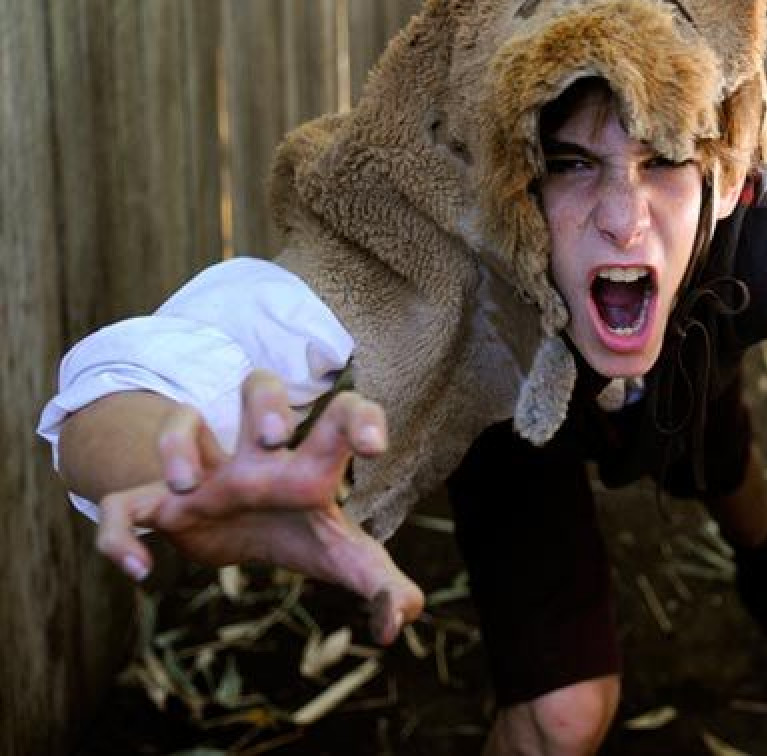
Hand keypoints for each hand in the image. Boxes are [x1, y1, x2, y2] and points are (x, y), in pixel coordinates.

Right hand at [94, 370, 423, 644]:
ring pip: (184, 422)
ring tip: (187, 486)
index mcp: (308, 464)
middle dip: (265, 402)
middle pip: (259, 391)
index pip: (341, 416)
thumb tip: (405, 617)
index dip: (361, 420)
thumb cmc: (299, 530)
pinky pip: (122, 507)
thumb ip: (381, 583)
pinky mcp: (157, 506)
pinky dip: (119, 534)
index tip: (376, 447)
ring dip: (179, 445)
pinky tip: (141, 570)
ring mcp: (205, 475)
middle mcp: (256, 458)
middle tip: (275, 435)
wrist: (232, 530)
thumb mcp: (344, 559)